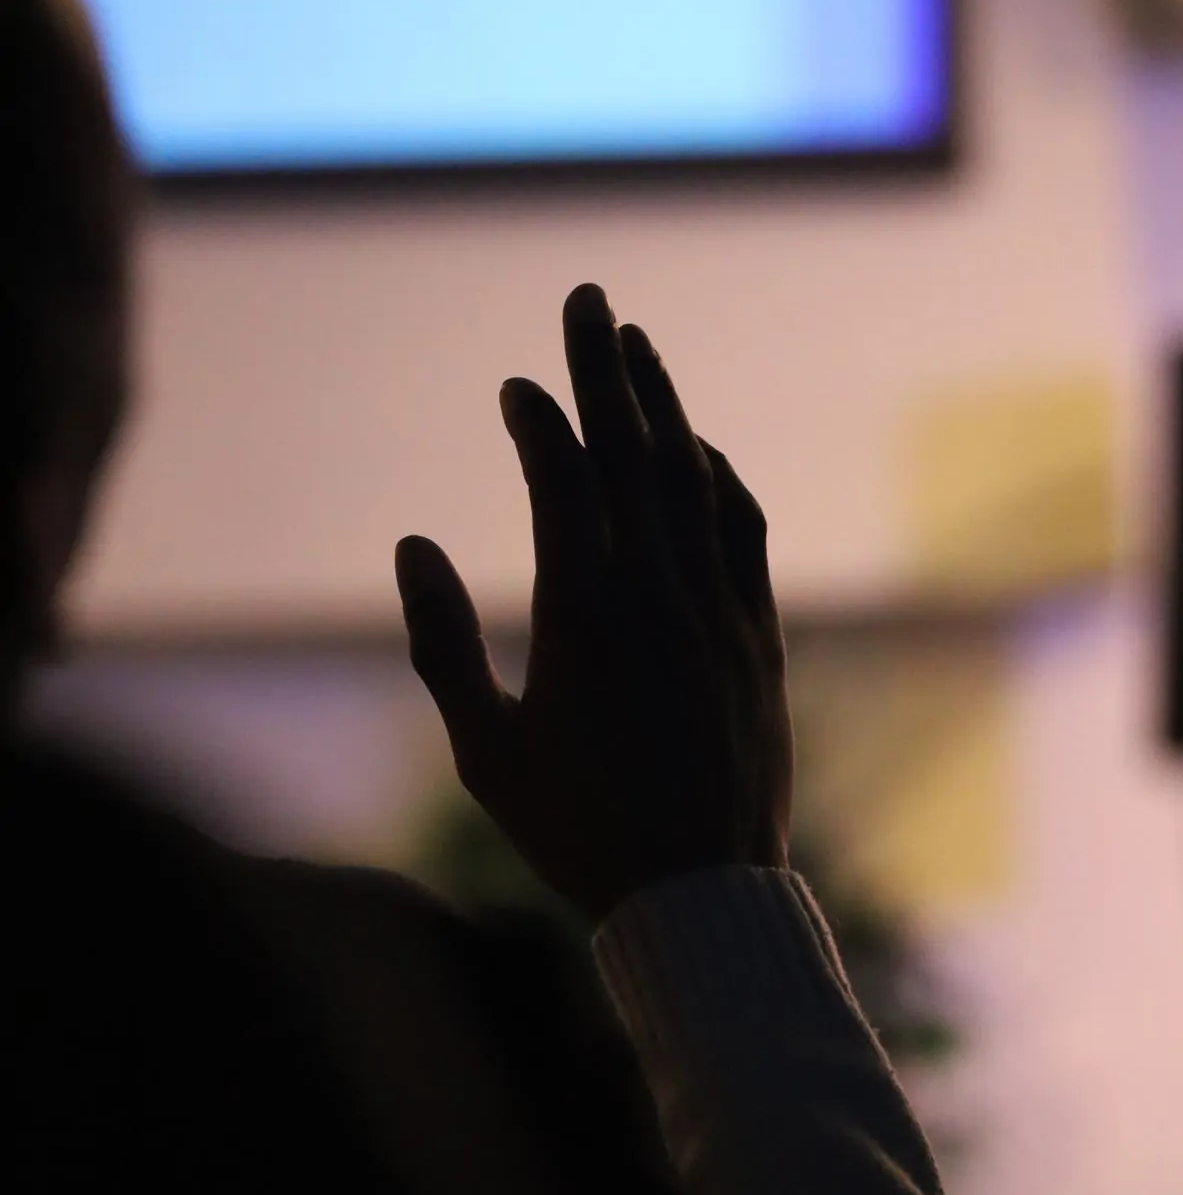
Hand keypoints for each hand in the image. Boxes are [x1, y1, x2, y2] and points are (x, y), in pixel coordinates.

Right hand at [395, 283, 792, 924]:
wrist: (701, 897)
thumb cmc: (578, 833)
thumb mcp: (484, 752)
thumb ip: (440, 646)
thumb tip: (412, 546)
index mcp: (583, 619)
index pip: (563, 481)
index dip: (538, 422)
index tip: (516, 389)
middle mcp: (657, 598)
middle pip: (632, 454)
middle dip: (606, 369)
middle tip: (589, 297)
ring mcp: (717, 613)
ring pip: (692, 480)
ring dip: (665, 406)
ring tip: (637, 347)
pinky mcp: (758, 638)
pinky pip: (743, 533)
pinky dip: (718, 479)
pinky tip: (697, 452)